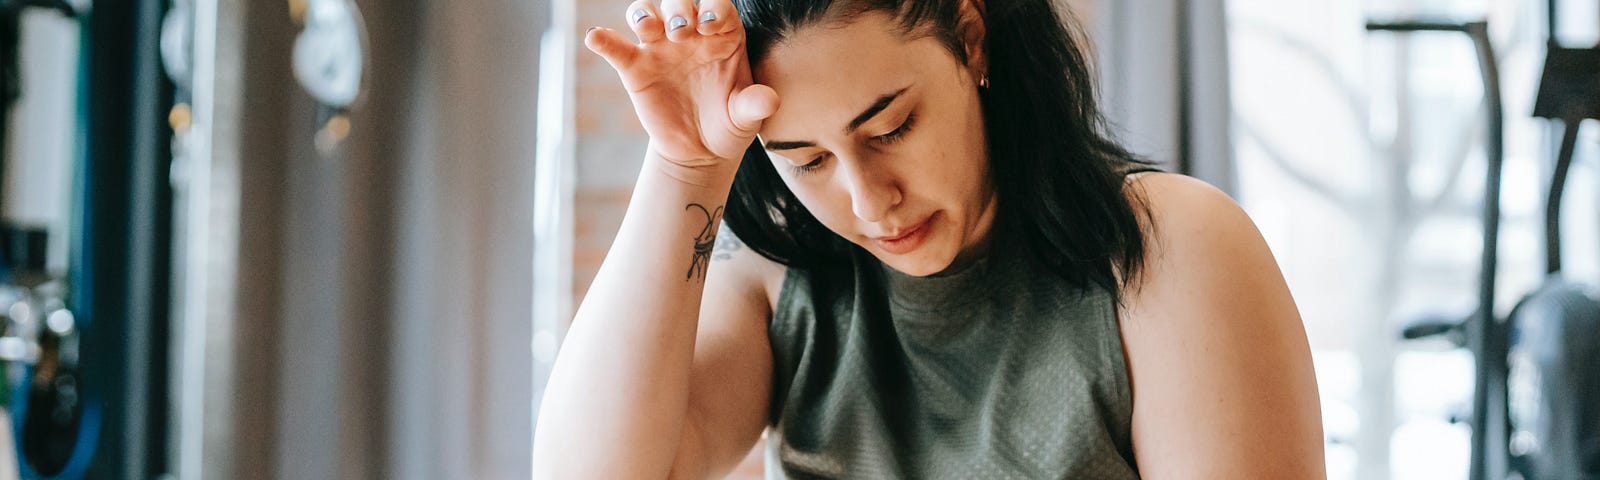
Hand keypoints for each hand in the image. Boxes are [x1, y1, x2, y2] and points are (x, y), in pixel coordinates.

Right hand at [585, 0, 780, 167]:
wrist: (700, 151)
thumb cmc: (729, 125)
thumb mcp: (746, 118)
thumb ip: (755, 105)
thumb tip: (770, 101)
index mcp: (723, 37)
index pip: (718, 7)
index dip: (713, 8)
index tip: (710, 26)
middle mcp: (690, 35)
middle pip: (679, 3)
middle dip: (678, 10)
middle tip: (681, 32)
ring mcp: (660, 48)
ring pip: (646, 14)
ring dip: (644, 14)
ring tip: (648, 29)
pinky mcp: (636, 68)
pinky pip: (616, 48)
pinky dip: (603, 40)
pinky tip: (595, 37)